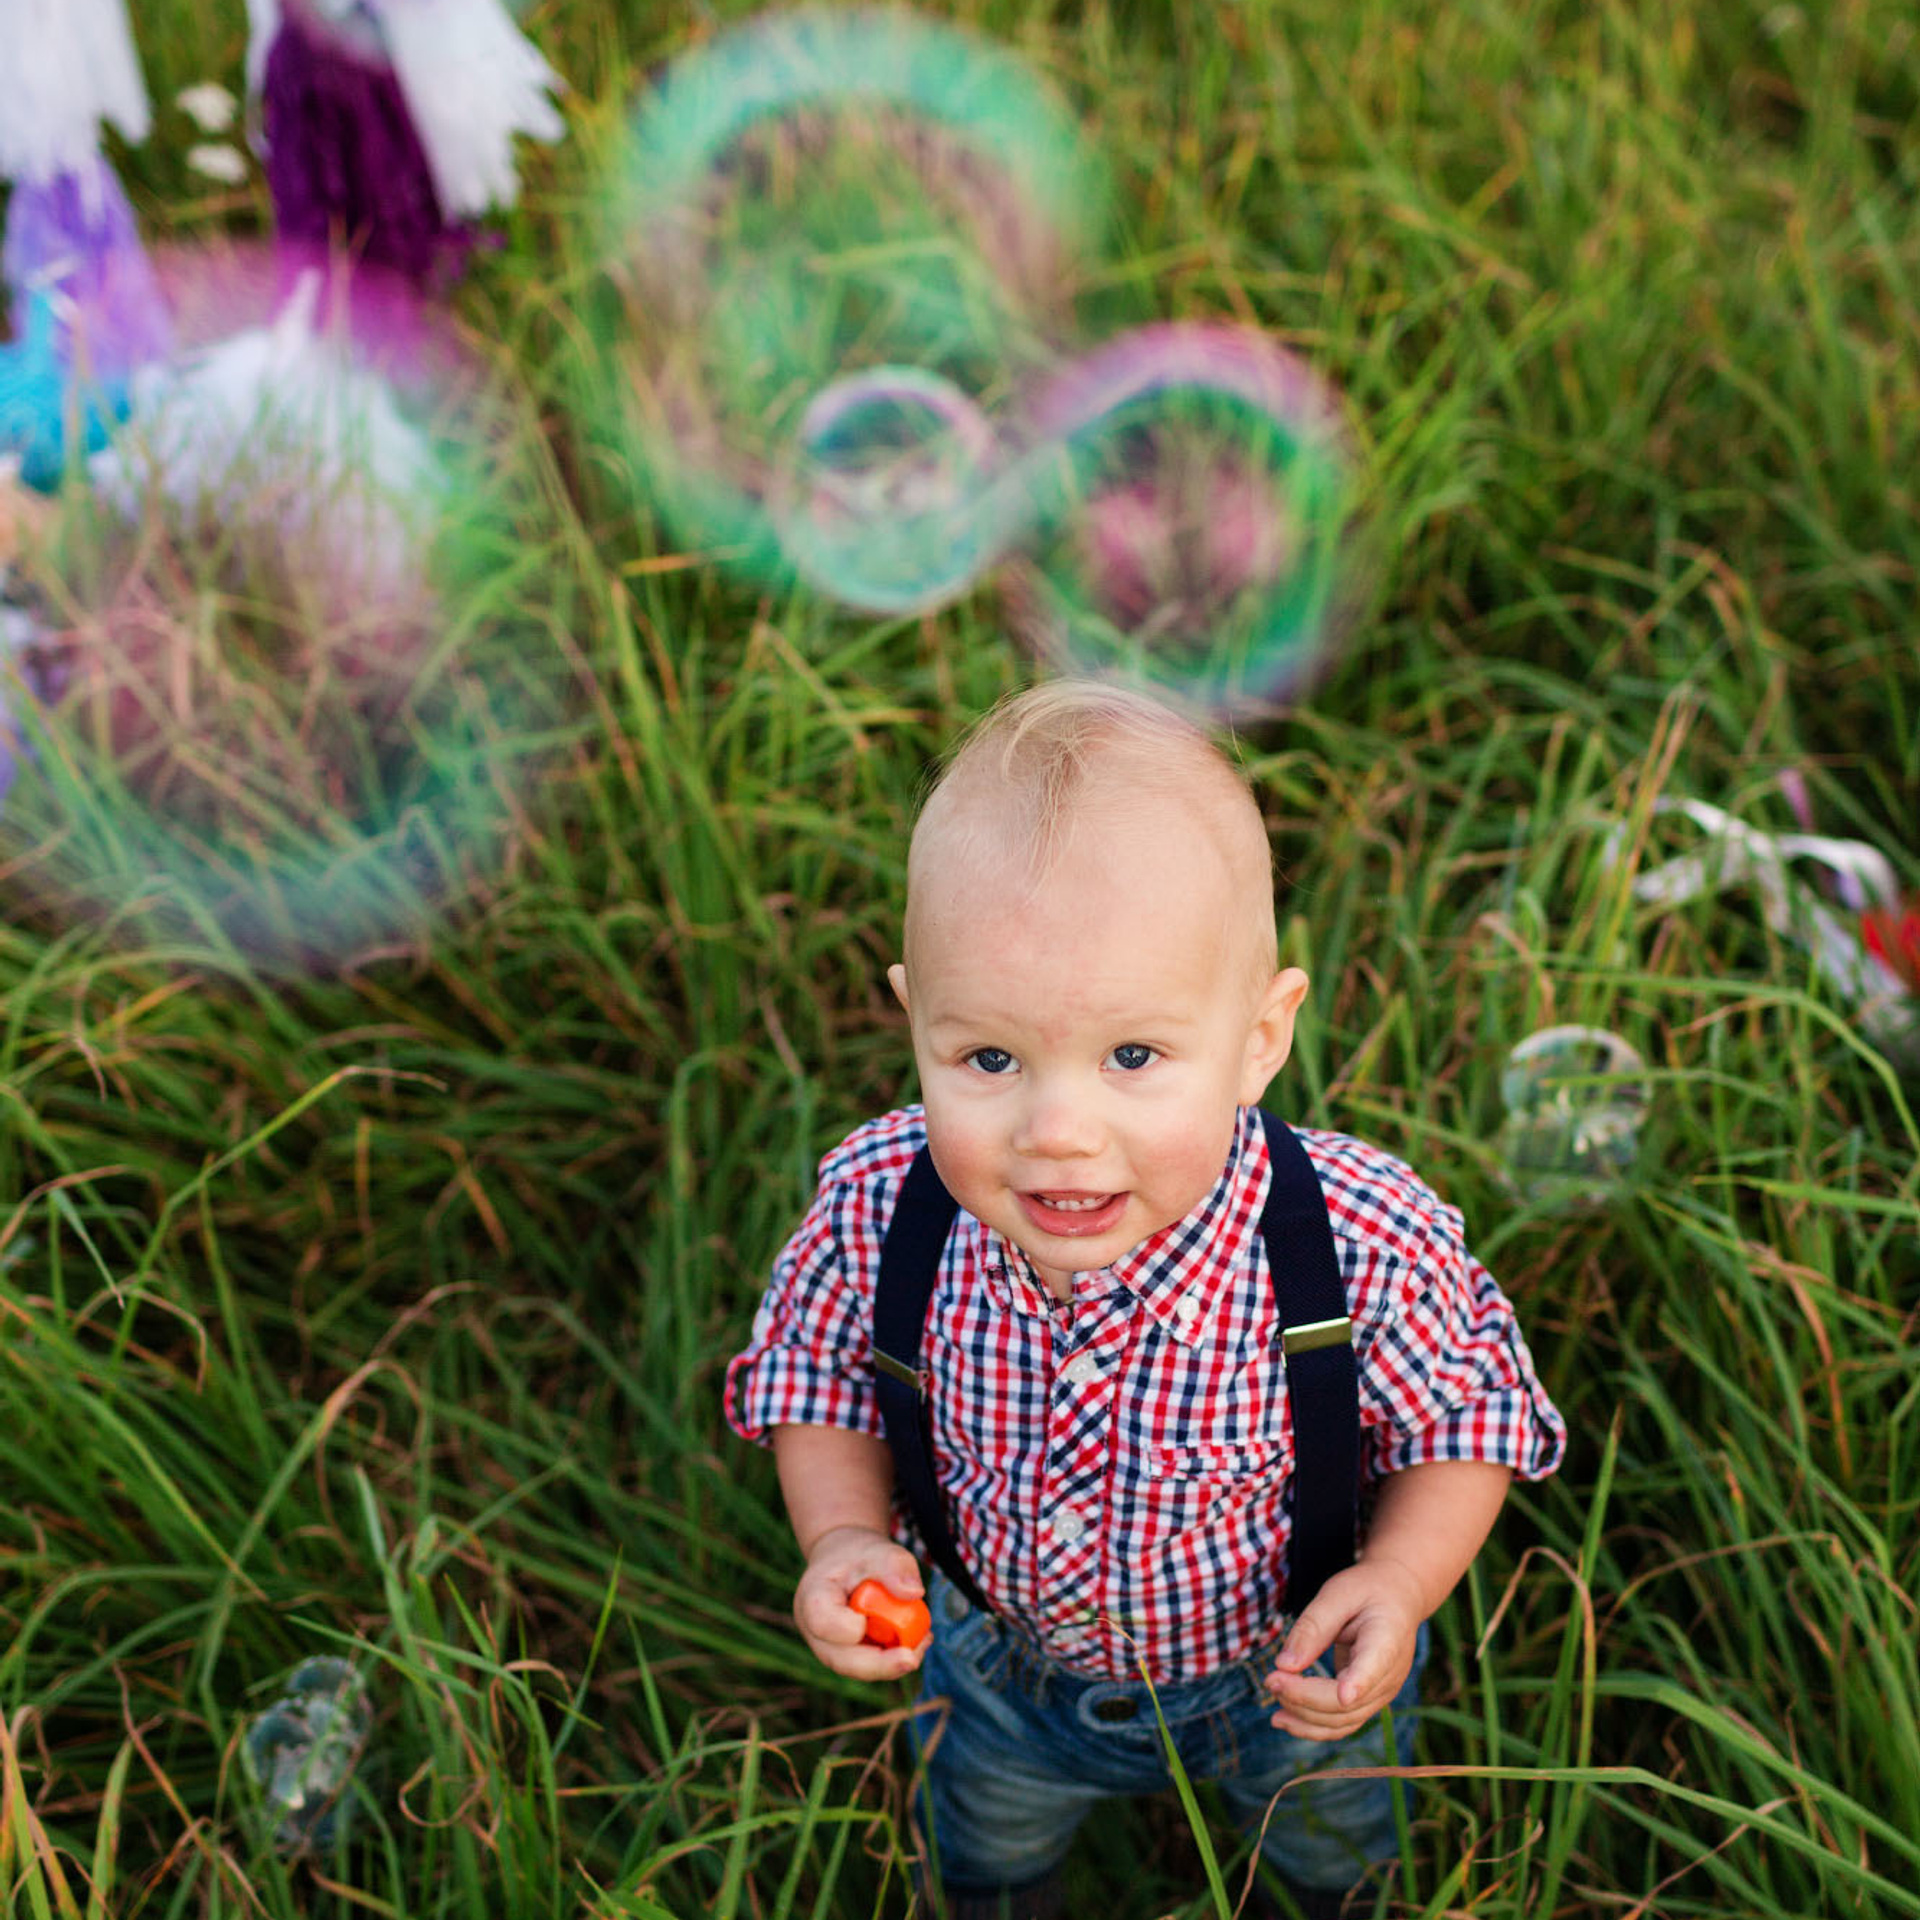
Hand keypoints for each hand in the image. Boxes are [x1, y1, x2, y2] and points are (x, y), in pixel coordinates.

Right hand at [793, 1527, 929, 1681]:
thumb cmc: (858, 1554)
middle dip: (880, 1664)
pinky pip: (871, 1666)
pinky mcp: (848, 1657)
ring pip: (859, 1669)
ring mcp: (830, 1648)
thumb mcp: (877, 1549)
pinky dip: (894, 1657)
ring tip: (923, 1640)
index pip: (824, 1623)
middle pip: (841, 1661)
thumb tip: (916, 1593)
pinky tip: (918, 1640)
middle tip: (913, 1659)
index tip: (871, 1616)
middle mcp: (814, 1632)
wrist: (845, 1561)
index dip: (850, 1626)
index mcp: (811, 1600)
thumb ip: (894, 1565)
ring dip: (892, 1661)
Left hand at [1264, 1558, 1424, 1741]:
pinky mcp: (1370, 1701)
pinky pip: (1343, 1723)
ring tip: (1273, 1710)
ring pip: (1343, 1721)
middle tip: (1269, 1680)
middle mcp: (1390, 1675)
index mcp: (1387, 1639)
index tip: (1343, 1695)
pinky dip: (1313, 1726)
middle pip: (1347, 1702)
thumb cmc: (1366, 1591)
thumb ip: (1313, 1627)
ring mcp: (1382, 1693)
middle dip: (1305, 1698)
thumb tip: (1284, 1665)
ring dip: (1305, 1719)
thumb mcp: (1338, 1594)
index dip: (1359, 1684)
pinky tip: (1286, 1720)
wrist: (1397, 1599)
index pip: (1375, 1667)